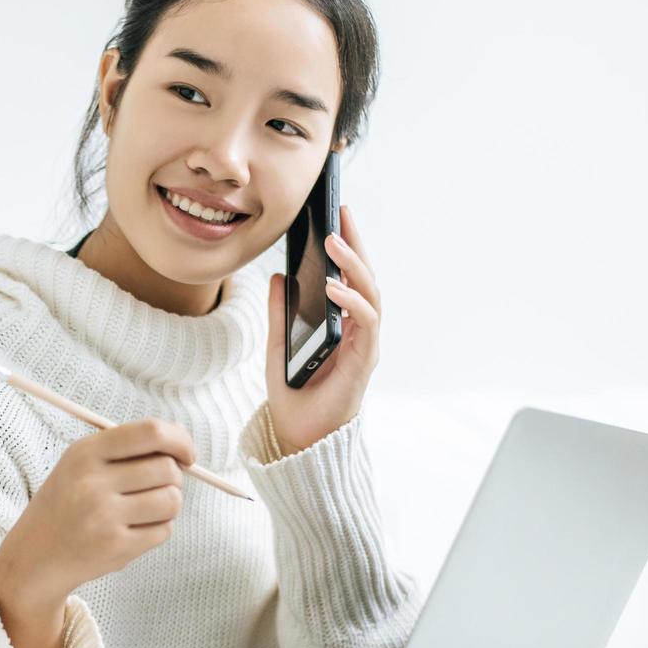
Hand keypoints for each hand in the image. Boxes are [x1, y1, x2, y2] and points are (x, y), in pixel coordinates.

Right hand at [0, 418, 196, 611]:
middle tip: (156, 486)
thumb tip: (182, 441)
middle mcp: (93, 482)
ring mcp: (104, 517)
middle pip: (167, 469)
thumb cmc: (69, 501)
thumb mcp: (83, 462)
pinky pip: (164, 531)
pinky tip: (134, 529)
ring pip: (172, 501)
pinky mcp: (116, 547)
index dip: (179, 440)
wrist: (37, 553)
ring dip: (168, 505)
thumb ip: (129, 447)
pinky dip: (158, 529)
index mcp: (86, 452)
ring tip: (146, 509)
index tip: (186, 454)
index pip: (150, 433)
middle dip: (174, 478)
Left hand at [264, 203, 381, 454]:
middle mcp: (358, 330)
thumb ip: (281, 312)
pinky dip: (351, 303)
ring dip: (353, 267)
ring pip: (370, 295)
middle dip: (356, 243)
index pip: (349, 275)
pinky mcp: (363, 361)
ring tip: (333, 243)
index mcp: (341, 322)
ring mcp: (364, 344)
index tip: (337, 212)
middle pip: (365, 277)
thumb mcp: (277, 344)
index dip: (347, 244)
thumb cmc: (293, 392)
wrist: (297, 435)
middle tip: (341, 212)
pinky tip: (333, 288)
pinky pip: (365, 324)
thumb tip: (279, 276)